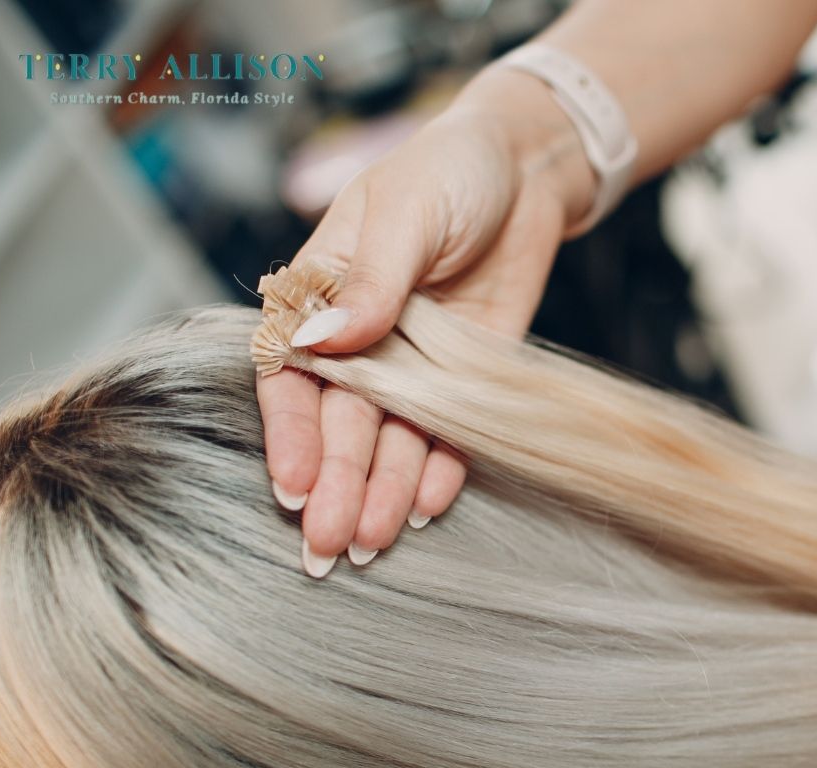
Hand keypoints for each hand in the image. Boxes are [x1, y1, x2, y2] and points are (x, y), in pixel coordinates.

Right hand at [257, 66, 594, 574]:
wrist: (526, 173)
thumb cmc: (449, 170)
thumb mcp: (404, 211)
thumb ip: (369, 278)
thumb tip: (320, 340)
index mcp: (323, 295)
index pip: (294, 375)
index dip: (291, 434)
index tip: (294, 488)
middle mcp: (363, 341)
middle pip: (342, 423)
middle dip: (335, 486)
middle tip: (328, 547)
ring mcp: (416, 365)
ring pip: (393, 440)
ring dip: (382, 491)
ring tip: (373, 543)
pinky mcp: (467, 379)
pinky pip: (450, 435)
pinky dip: (439, 471)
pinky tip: (425, 509)